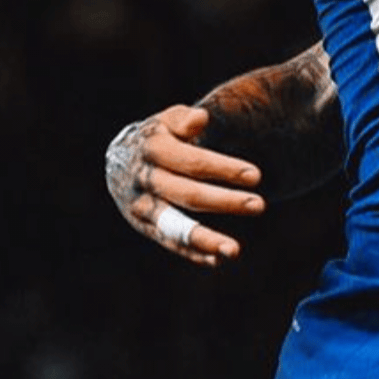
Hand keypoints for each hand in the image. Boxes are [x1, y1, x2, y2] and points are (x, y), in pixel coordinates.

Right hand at [104, 105, 265, 265]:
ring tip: (234, 250)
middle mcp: (144, 180)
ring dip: (204, 239)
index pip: (191, 162)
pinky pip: (168, 242)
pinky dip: (192, 252)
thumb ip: (183, 119)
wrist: (119, 158)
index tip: (256, 176)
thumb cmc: (158, 135)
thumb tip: (200, 119)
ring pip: (173, 226)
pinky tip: (218, 259)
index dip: (223, 168)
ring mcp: (141, 206)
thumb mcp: (166, 120)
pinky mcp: (142, 225)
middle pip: (187, 194)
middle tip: (259, 205)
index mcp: (152, 150)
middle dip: (224, 201)